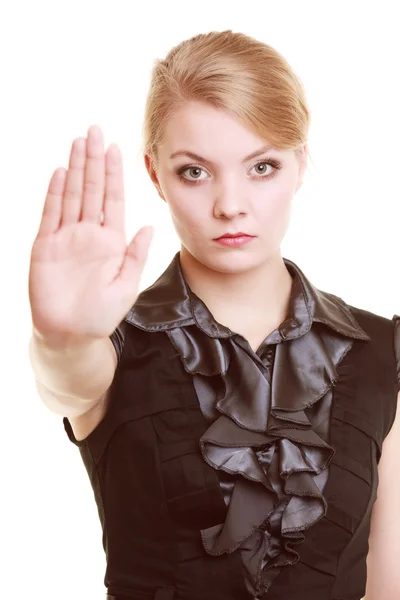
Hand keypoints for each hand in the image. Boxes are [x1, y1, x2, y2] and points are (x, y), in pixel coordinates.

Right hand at [28, 125, 152, 346]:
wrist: (71, 334)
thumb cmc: (101, 314)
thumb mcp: (126, 285)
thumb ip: (136, 255)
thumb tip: (149, 226)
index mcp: (111, 241)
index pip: (113, 199)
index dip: (113, 174)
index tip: (116, 149)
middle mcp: (89, 234)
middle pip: (91, 189)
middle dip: (93, 160)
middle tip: (95, 130)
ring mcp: (66, 238)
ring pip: (71, 195)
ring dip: (74, 169)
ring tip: (78, 142)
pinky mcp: (45, 246)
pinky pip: (50, 215)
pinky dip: (54, 194)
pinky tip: (58, 173)